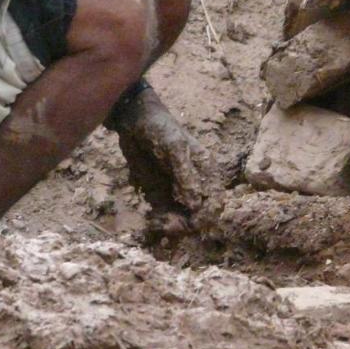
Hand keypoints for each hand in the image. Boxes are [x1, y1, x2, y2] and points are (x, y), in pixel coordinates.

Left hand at [108, 87, 218, 222]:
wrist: (135, 121)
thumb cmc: (160, 129)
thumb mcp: (174, 148)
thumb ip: (185, 175)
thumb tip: (196, 204)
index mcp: (206, 172)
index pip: (214, 203)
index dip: (204, 218)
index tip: (188, 224)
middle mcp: (196, 184)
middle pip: (198, 216)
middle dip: (183, 225)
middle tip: (164, 225)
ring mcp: (178, 191)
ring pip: (181, 220)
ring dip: (170, 227)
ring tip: (154, 221)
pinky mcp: (160, 195)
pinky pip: (165, 217)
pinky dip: (159, 223)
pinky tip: (150, 219)